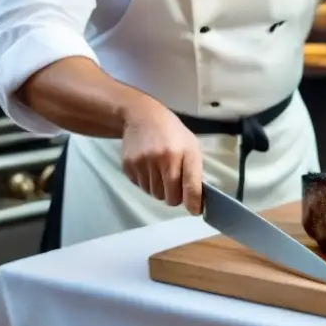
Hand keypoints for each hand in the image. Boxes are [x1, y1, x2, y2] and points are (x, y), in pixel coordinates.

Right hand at [121, 99, 203, 214]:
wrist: (142, 116)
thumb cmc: (172, 132)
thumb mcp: (190, 145)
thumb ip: (194, 171)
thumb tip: (196, 199)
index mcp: (184, 153)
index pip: (191, 186)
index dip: (193, 202)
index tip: (195, 209)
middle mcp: (164, 159)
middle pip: (170, 198)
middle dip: (174, 195)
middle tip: (174, 183)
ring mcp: (144, 163)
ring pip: (154, 194)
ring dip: (159, 188)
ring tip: (160, 169)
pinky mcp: (129, 166)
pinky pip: (141, 187)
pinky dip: (146, 182)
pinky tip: (148, 166)